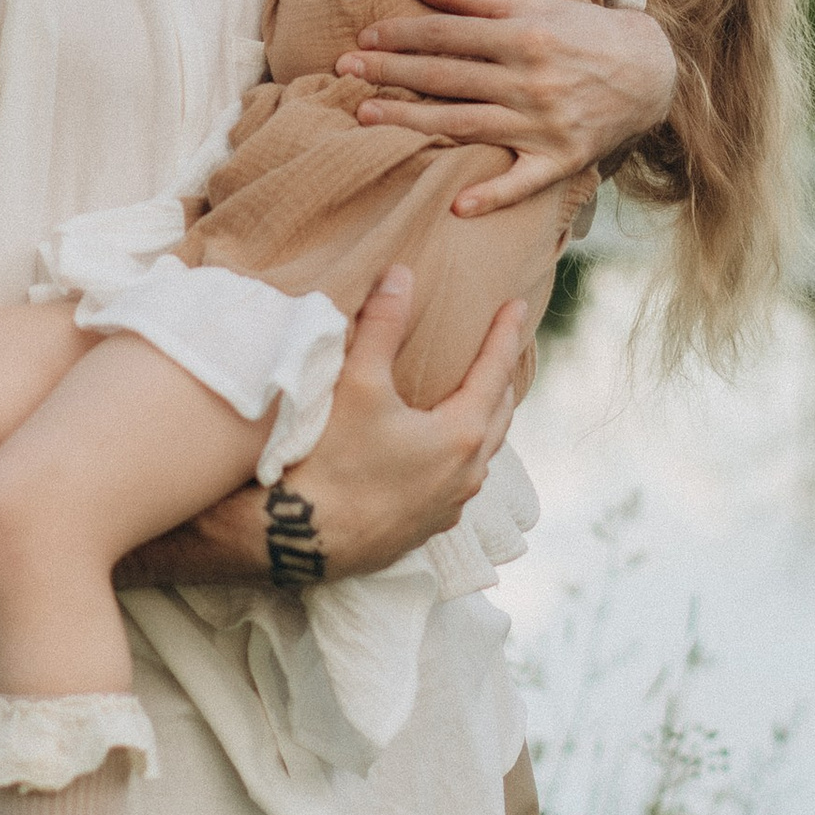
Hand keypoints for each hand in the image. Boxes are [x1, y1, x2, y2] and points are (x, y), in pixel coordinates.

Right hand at [114, 267, 529, 587]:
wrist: (298, 540)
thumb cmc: (328, 460)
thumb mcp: (356, 384)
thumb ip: (382, 326)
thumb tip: (400, 274)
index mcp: (459, 436)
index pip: (495, 372)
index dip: (505, 334)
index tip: (516, 306)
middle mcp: (465, 476)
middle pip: (498, 415)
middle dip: (500, 377)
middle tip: (501, 348)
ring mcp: (447, 508)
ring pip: (481, 454)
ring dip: (483, 420)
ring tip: (476, 395)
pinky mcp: (424, 529)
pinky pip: (458, 484)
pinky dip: (460, 456)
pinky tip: (440, 452)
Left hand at [337, 0, 677, 216]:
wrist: (650, 70)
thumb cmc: (577, 30)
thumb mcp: (527, 1)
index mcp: (523, 33)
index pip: (447, 34)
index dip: (401, 36)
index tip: (363, 41)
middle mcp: (532, 78)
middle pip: (447, 77)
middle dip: (391, 74)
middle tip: (343, 73)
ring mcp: (546, 122)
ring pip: (468, 124)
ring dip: (413, 123)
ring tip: (365, 117)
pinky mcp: (563, 159)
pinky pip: (522, 181)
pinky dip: (492, 194)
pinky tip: (457, 205)